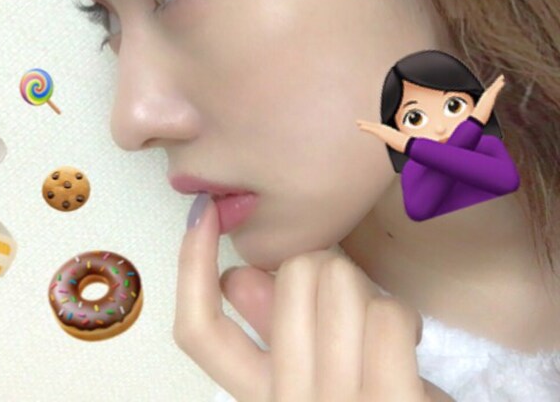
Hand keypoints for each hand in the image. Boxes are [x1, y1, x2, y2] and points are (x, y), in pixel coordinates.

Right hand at [174, 198, 453, 400]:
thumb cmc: (369, 395)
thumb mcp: (311, 370)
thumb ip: (270, 330)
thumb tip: (236, 276)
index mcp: (262, 395)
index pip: (199, 332)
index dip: (191, 264)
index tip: (203, 213)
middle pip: (292, 272)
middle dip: (325, 266)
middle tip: (346, 300)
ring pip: (339, 278)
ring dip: (366, 293)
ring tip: (376, 330)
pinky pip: (387, 314)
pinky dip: (403, 318)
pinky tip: (406, 343)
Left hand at [356, 119, 409, 152]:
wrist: (408, 145)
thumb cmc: (407, 146)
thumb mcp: (401, 146)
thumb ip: (399, 146)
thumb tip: (402, 150)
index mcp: (391, 132)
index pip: (381, 128)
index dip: (375, 127)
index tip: (371, 126)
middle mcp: (387, 130)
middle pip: (375, 125)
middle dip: (368, 124)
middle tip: (361, 122)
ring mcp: (384, 130)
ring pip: (372, 126)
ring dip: (365, 124)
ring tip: (358, 123)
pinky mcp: (381, 133)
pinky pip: (371, 129)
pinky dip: (365, 127)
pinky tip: (360, 127)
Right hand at [470, 74, 505, 124]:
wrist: (477, 119)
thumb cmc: (477, 118)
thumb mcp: (479, 115)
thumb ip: (480, 115)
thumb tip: (478, 121)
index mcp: (483, 101)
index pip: (489, 93)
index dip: (493, 88)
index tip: (496, 85)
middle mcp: (485, 97)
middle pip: (491, 88)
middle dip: (496, 83)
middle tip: (501, 77)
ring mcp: (487, 97)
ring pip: (493, 87)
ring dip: (498, 82)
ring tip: (502, 77)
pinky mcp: (490, 97)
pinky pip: (495, 89)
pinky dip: (499, 85)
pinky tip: (503, 82)